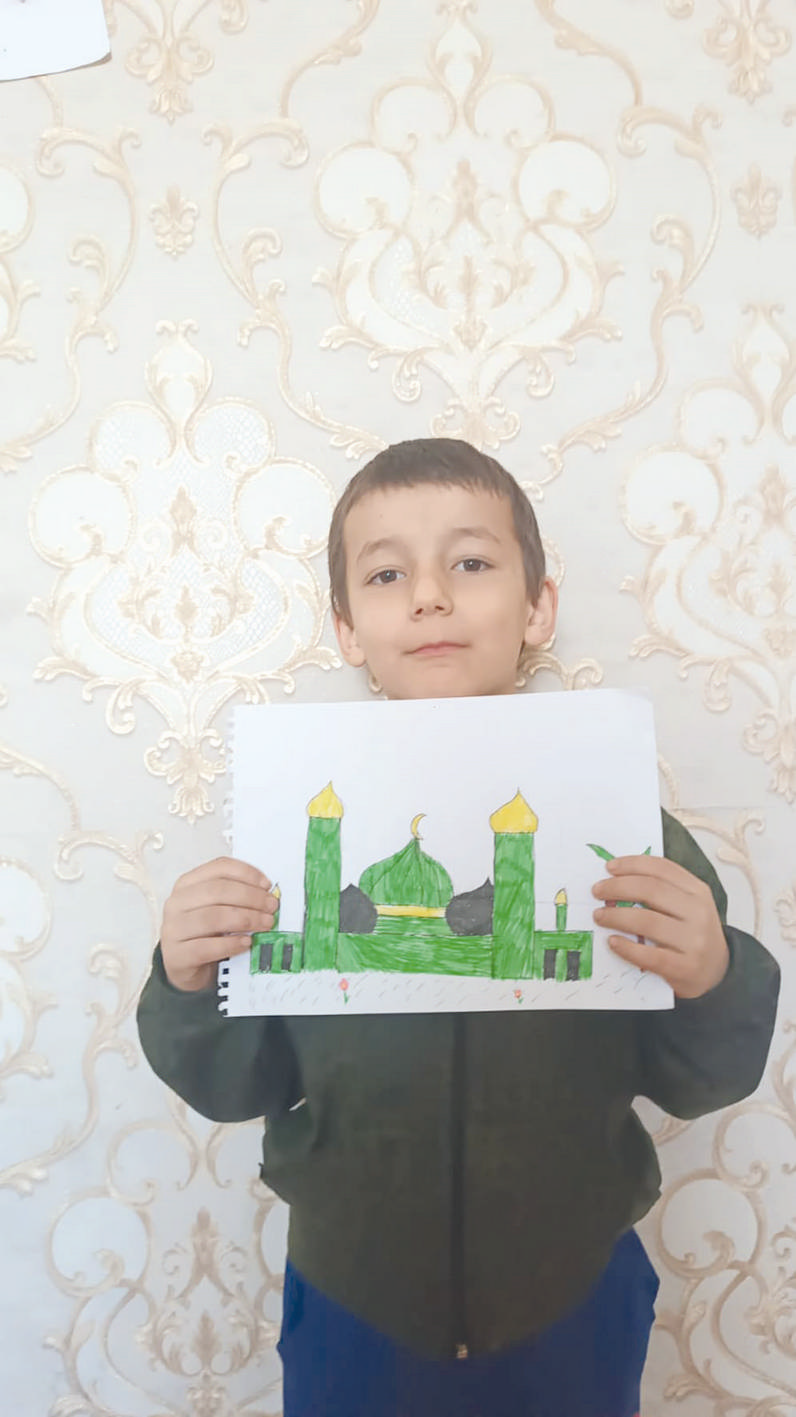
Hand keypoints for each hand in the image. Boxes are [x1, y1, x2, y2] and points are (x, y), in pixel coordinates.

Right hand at [160, 857, 278, 991]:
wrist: (184, 966)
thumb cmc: (204, 932)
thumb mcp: (217, 908)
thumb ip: (235, 896)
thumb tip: (266, 893)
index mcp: (188, 884)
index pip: (219, 868)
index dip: (246, 874)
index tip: (267, 885)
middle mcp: (177, 903)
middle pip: (217, 891)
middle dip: (251, 897)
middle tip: (271, 907)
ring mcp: (173, 929)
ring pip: (213, 917)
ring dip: (246, 919)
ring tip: (265, 924)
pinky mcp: (177, 956)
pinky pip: (207, 948)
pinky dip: (231, 944)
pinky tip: (247, 943)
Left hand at [591, 855, 729, 998]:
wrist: (718, 972)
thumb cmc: (693, 934)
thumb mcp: (688, 906)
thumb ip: (662, 891)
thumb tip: (617, 878)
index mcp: (698, 891)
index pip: (662, 869)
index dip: (632, 864)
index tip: (610, 867)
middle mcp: (699, 912)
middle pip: (651, 890)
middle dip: (617, 887)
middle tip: (597, 891)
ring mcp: (694, 941)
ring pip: (647, 921)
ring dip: (616, 916)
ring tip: (599, 916)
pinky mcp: (685, 967)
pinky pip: (649, 955)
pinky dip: (626, 947)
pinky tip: (612, 942)